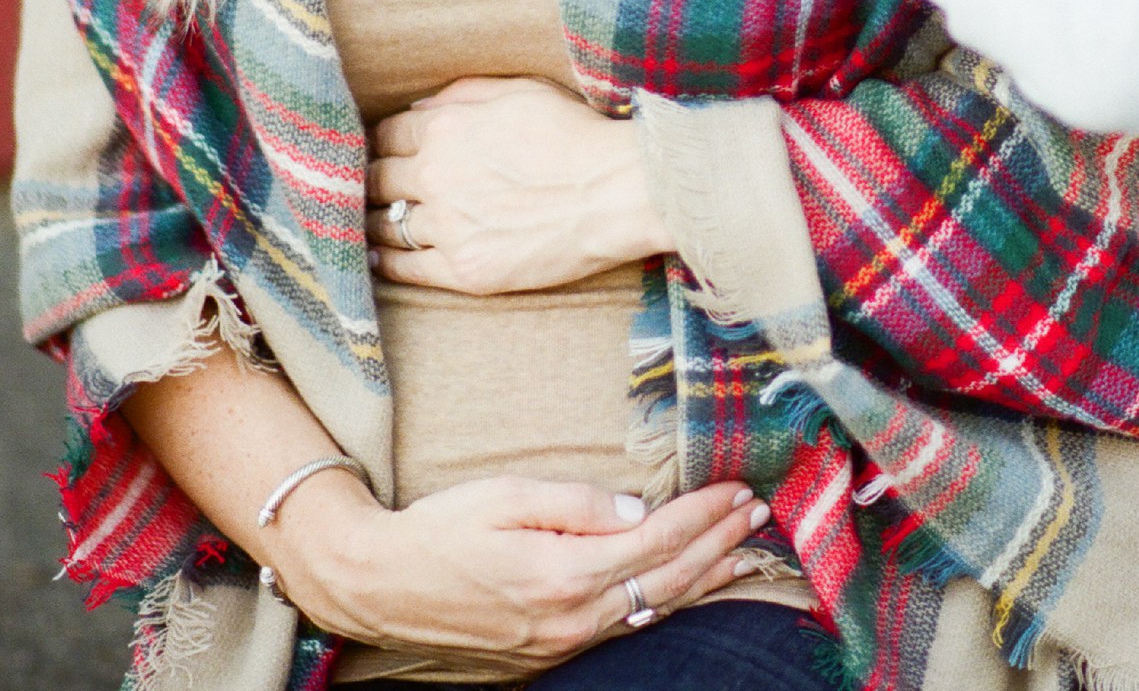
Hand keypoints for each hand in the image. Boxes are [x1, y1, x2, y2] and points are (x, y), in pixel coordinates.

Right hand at [273, 466, 769, 657]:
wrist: (380, 584)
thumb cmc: (439, 527)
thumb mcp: (506, 493)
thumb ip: (579, 502)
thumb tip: (639, 507)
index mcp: (563, 572)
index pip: (655, 540)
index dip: (703, 514)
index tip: (738, 488)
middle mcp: (570, 617)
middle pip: (665, 581)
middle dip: (718, 545)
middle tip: (759, 515)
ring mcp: (560, 641)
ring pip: (651, 610)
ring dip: (701, 579)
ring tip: (742, 554)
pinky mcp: (548, 650)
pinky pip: (622, 625)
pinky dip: (662, 603)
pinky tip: (682, 589)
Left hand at [366, 77, 670, 293]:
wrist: (615, 192)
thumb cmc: (575, 134)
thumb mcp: (520, 91)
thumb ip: (462, 93)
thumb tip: (419, 106)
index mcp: (446, 128)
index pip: (386, 135)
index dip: (380, 141)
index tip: (378, 149)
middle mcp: (436, 176)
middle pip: (378, 179)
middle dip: (368, 179)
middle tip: (360, 185)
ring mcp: (449, 227)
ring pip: (386, 224)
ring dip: (371, 220)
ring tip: (362, 221)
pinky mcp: (465, 271)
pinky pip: (405, 268)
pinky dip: (384, 261)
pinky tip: (375, 256)